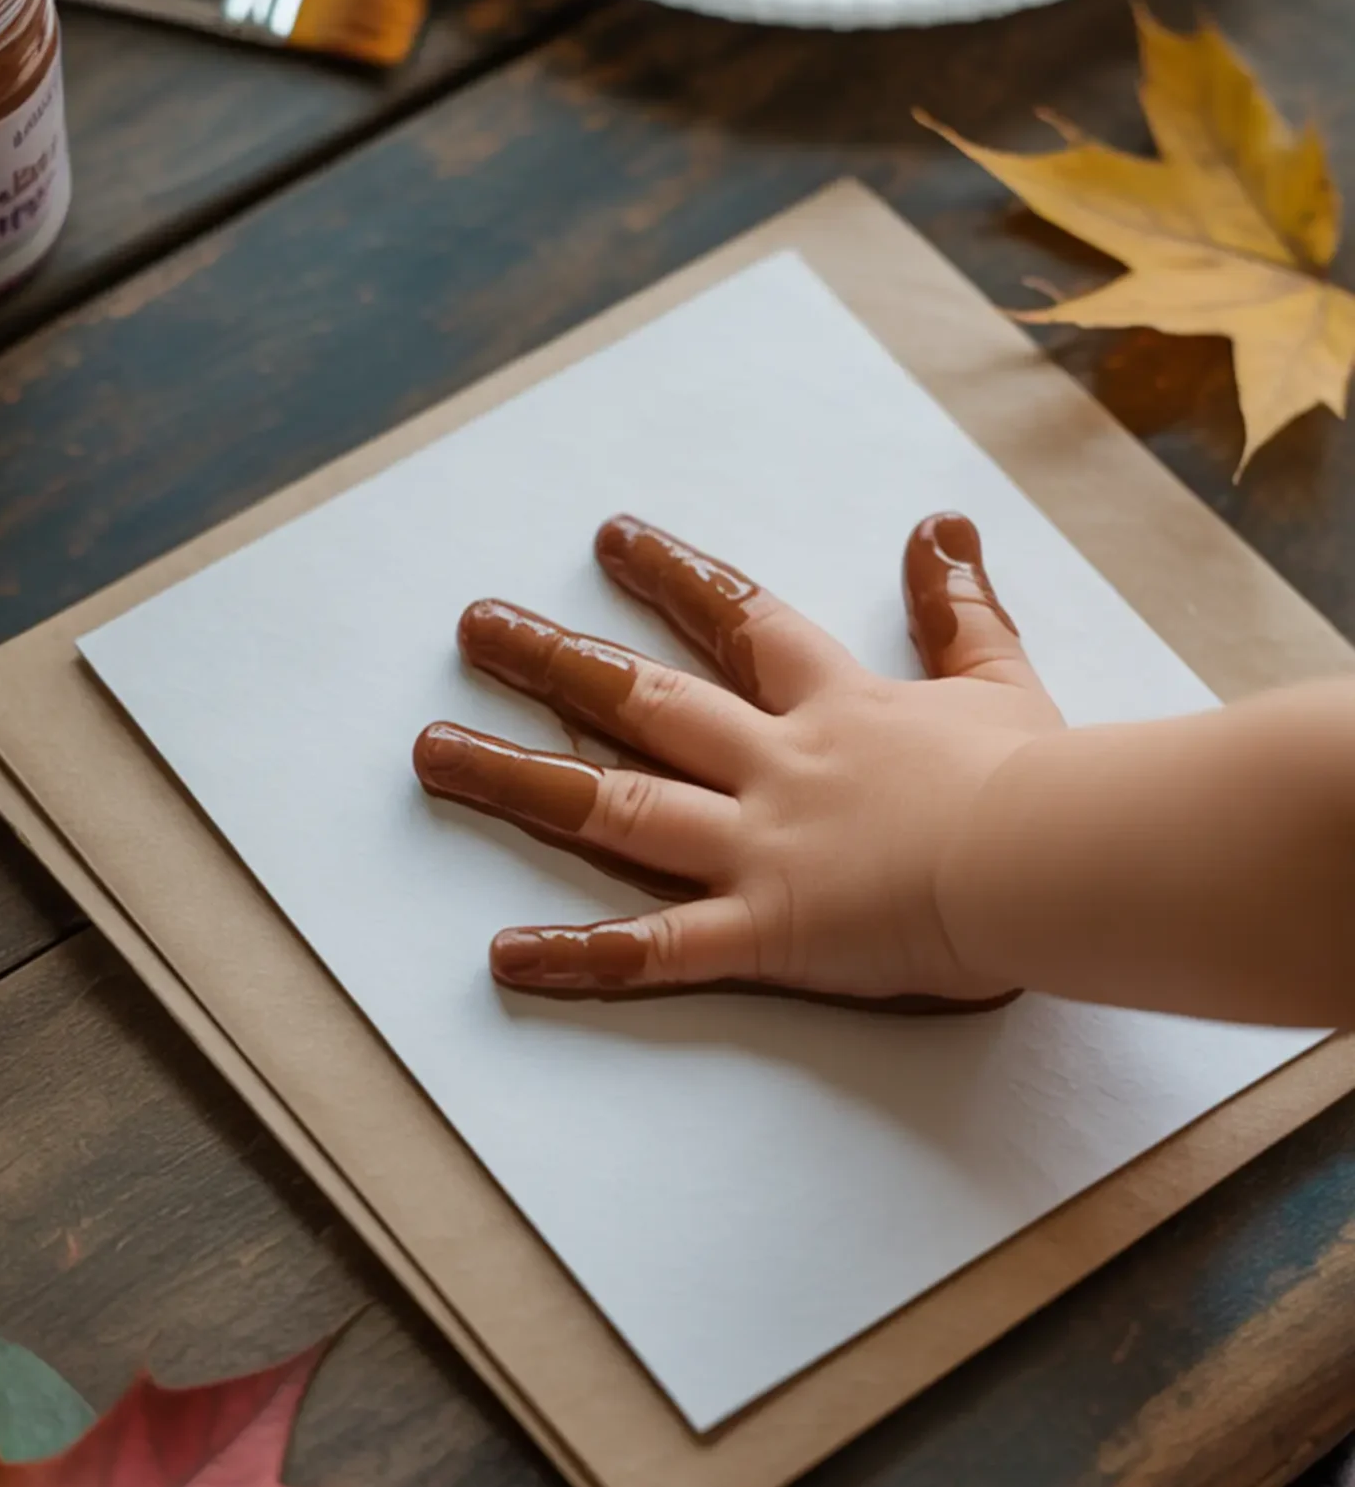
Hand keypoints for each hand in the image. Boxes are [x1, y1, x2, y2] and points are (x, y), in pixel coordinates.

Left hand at [413, 512, 1062, 1002]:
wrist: (1056, 859)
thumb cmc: (1042, 782)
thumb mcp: (1001, 680)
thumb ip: (960, 610)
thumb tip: (942, 527)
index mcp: (835, 706)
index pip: (738, 620)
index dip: (672, 575)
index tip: (610, 537)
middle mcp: (776, 766)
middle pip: (643, 698)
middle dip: (552, 657)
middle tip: (473, 623)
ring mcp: (761, 847)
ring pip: (614, 805)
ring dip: (516, 776)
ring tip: (430, 751)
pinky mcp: (766, 932)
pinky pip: (656, 951)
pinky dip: (580, 958)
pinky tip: (501, 958)